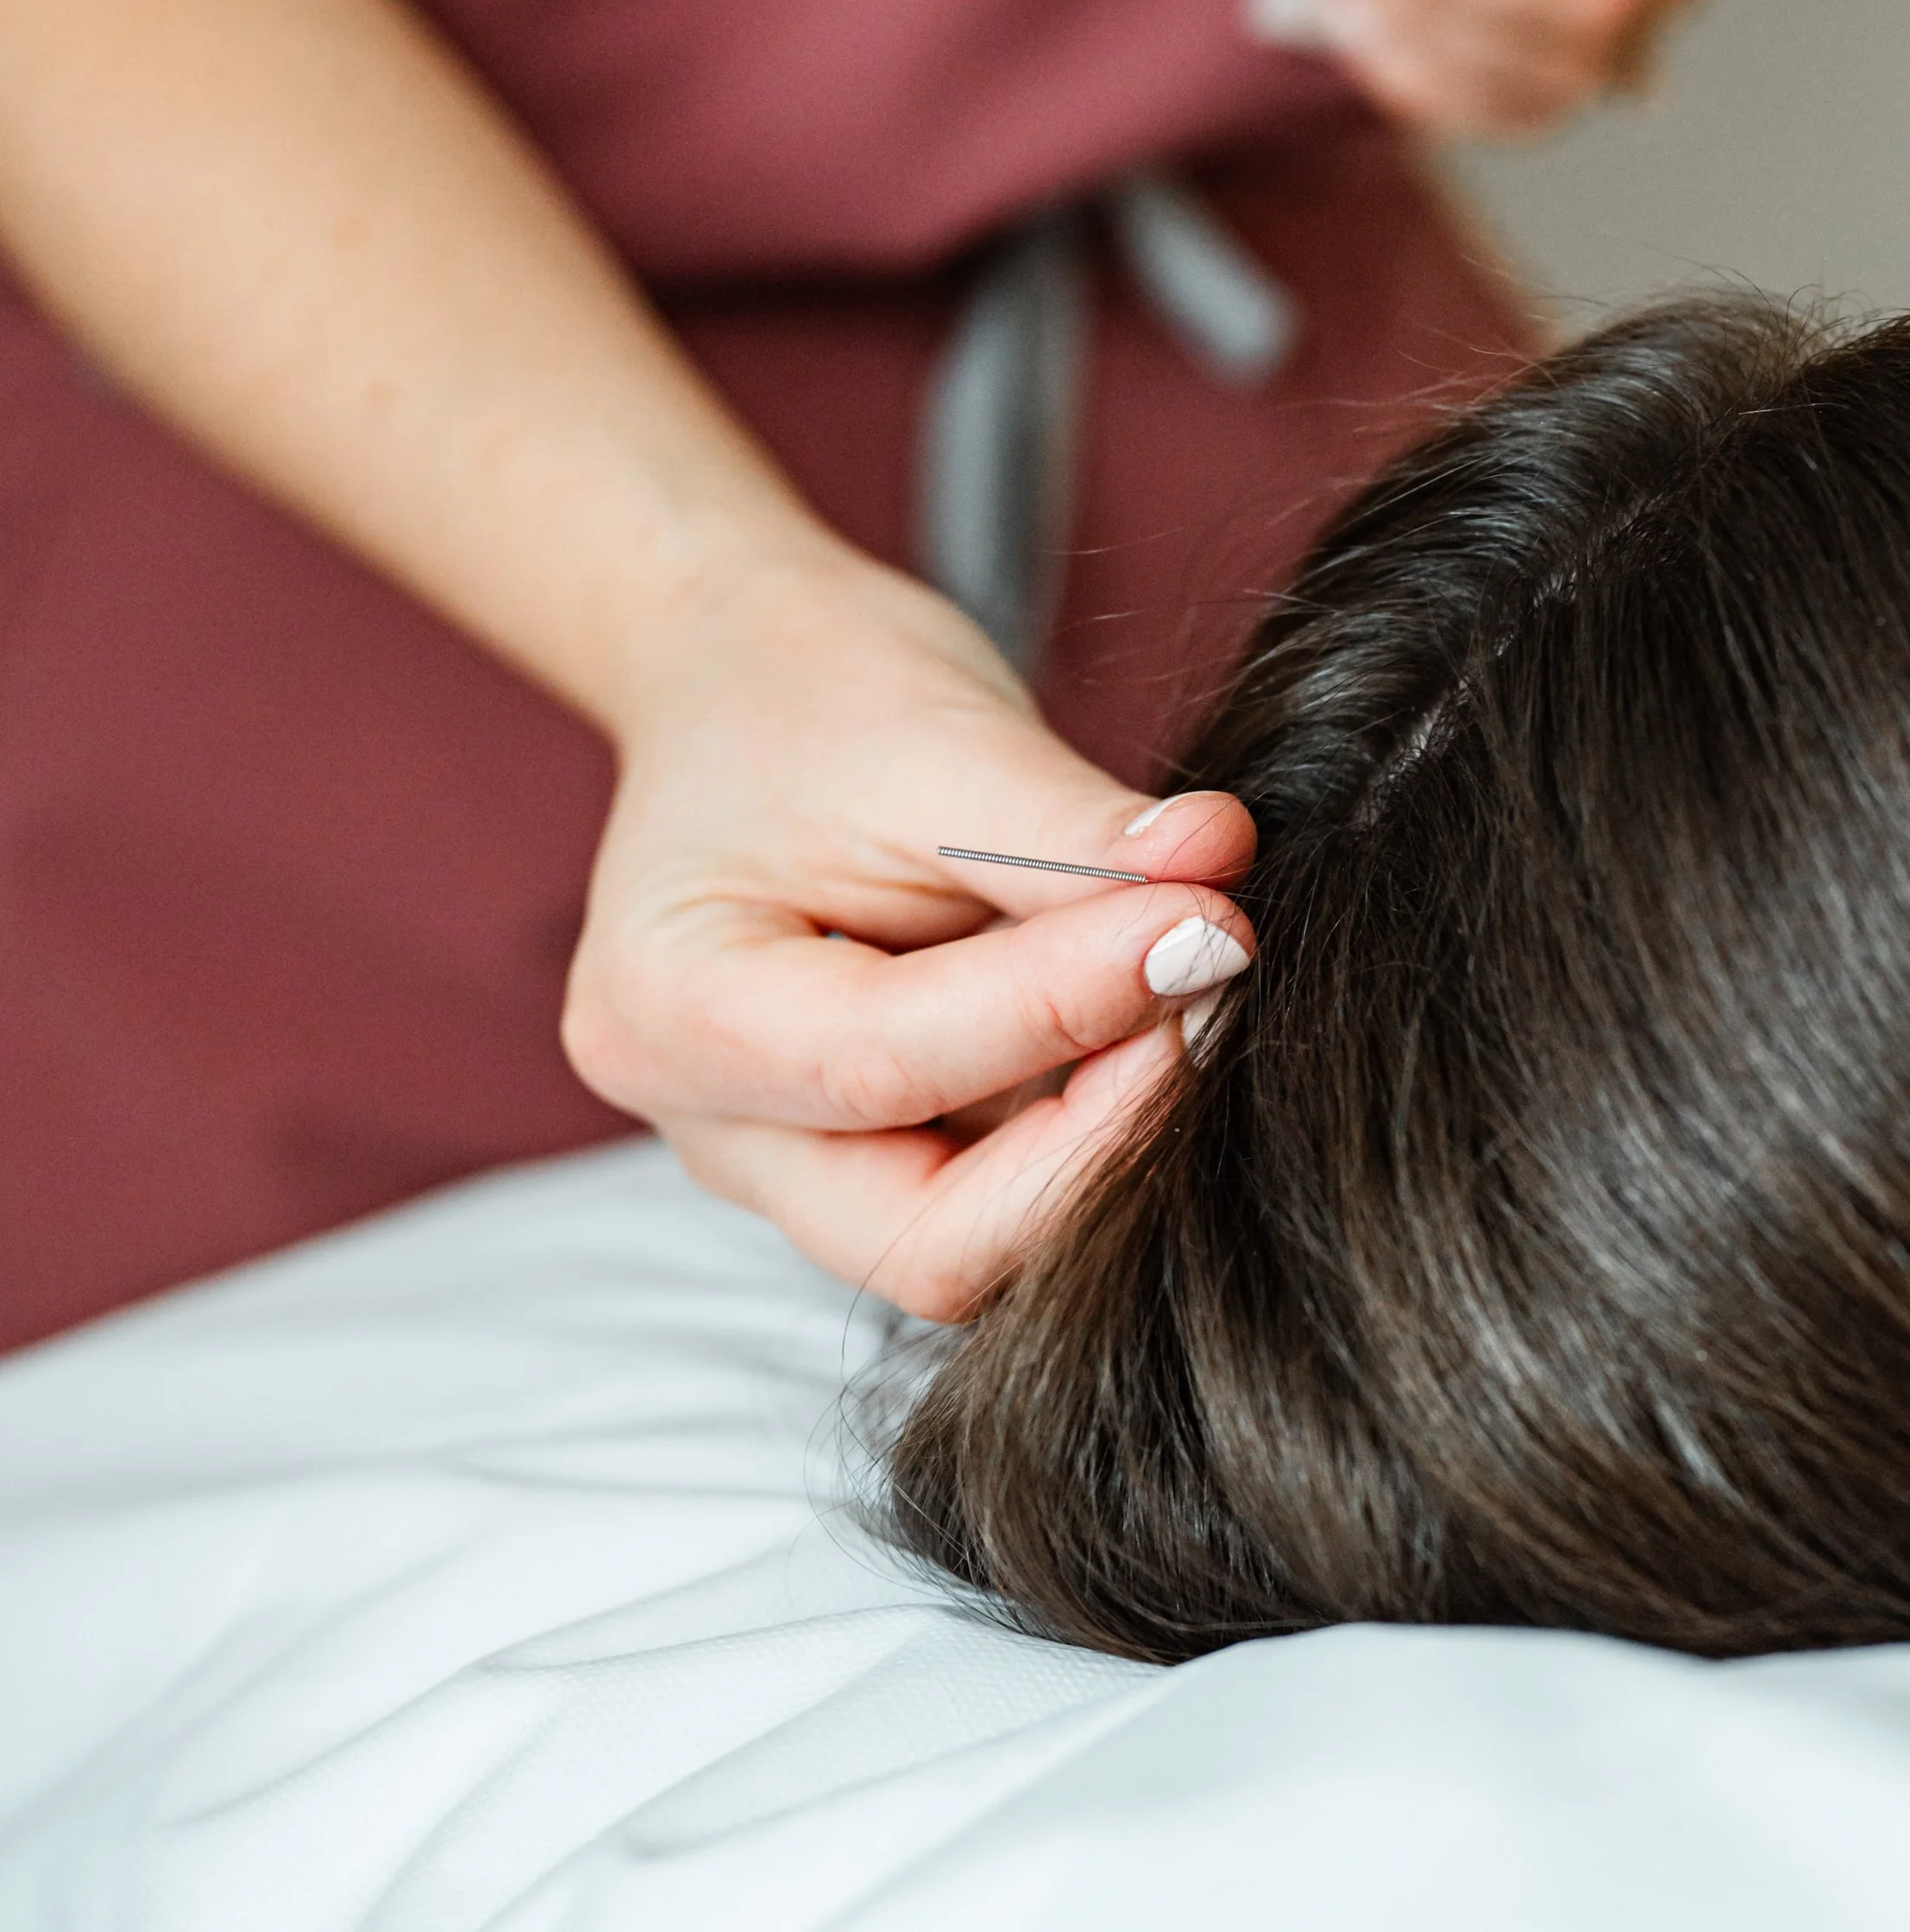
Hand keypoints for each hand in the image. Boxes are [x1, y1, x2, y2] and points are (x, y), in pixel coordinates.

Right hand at [561, 547, 1254, 1322]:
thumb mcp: (936, 730)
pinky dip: (1086, 1134)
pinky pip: (997, 1206)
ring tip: (1182, 993)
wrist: (744, 685)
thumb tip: (1218, 874)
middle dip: (1093, 1143)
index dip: (1070, 1010)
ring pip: (979, 1246)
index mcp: (669, 1011)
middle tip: (1207, 995)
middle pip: (929, 1241)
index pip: (888, 1066)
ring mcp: (789, 1171)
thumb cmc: (807, 692)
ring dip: (1102, 1145)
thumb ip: (1071, 833)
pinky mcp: (871, 1172)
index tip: (1210, 927)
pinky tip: (1146, 1026)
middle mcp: (716, 1130)